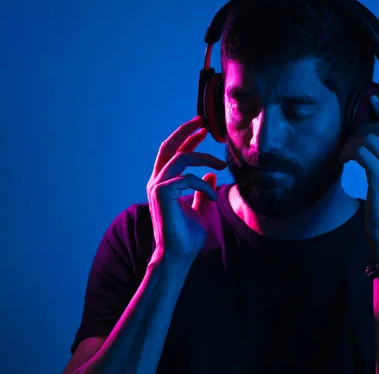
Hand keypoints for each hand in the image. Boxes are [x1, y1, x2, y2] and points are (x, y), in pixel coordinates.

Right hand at [146, 116, 226, 259]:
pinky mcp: (161, 194)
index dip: (187, 139)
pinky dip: (202, 186)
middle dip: (186, 132)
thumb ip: (202, 192)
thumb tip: (210, 176)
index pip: (173, 153)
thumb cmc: (187, 235)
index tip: (203, 130)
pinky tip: (212, 197)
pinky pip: (186, 179)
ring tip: (221, 165)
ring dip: (203, 158)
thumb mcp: (201, 209)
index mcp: (164, 183)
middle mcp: (157, 182)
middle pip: (169, 147)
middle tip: (204, 124)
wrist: (179, 255)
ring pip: (180, 158)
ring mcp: (157, 187)